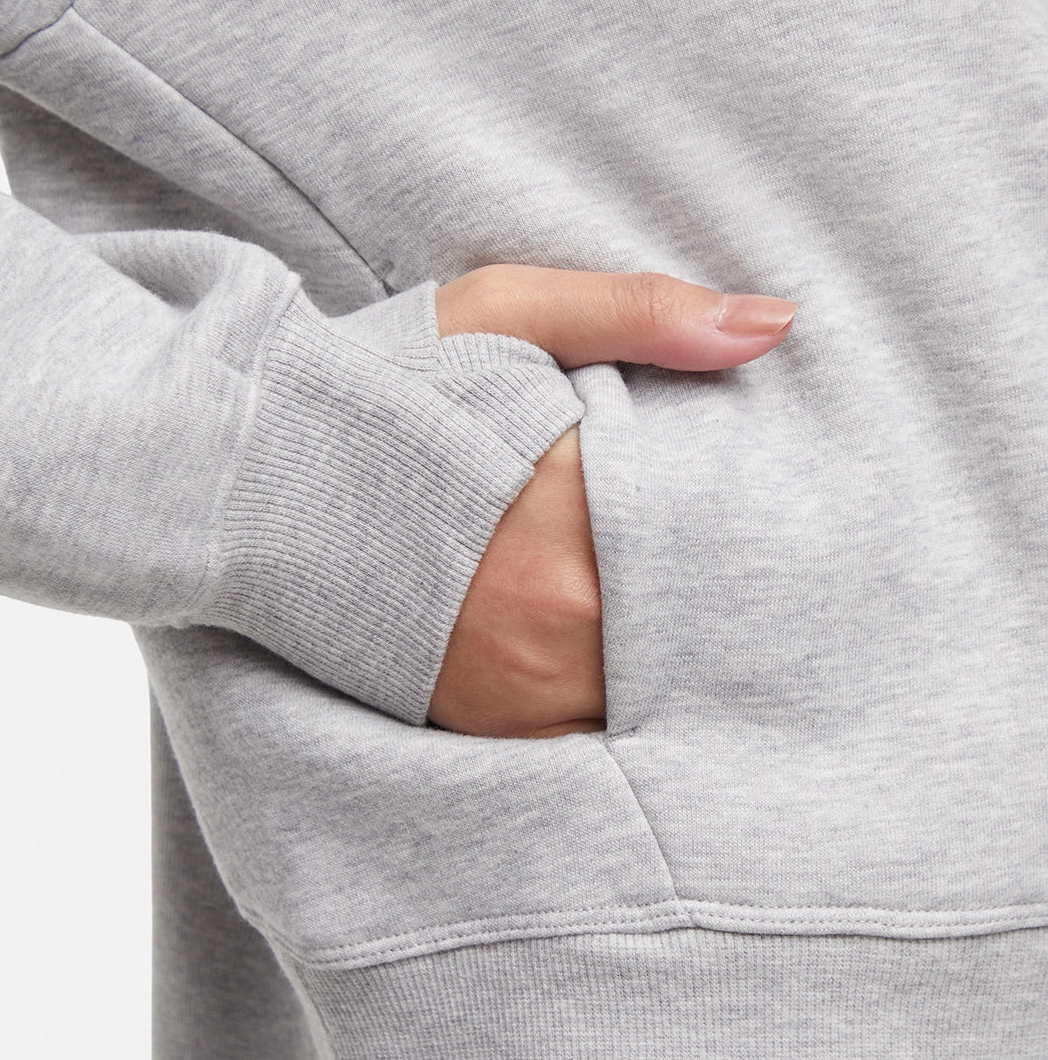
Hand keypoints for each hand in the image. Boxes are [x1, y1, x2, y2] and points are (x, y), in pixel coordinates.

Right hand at [426, 265, 797, 737]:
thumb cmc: (388, 385)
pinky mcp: (479, 723)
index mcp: (574, 505)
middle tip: (787, 615)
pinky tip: (639, 690)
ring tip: (717, 648)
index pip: (717, 541)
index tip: (802, 542)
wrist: (256, 474)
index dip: (768, 546)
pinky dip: (618, 723)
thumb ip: (642, 314)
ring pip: (649, 703)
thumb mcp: (506, 315)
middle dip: (736, 622)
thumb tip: (774, 323)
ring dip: (685, 680)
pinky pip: (583, 745)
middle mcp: (553, 612)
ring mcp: (515, 683)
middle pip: (697, 636)